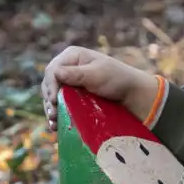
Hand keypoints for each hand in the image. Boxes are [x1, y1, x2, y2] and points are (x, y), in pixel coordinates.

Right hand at [40, 46, 157, 128]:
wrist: (134, 96)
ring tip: (53, 124)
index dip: (51, 86)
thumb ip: (77, 74)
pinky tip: (56, 126)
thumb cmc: (118, 80)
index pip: (53, 71)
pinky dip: (58, 115)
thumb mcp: (98, 74)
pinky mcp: (74, 98)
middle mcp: (68, 69)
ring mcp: (70, 84)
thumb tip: (55, 73)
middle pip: (49, 85)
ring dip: (51, 110)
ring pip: (53, 97)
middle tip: (53, 115)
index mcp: (73, 57)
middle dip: (49, 100)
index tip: (54, 101)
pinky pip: (61, 106)